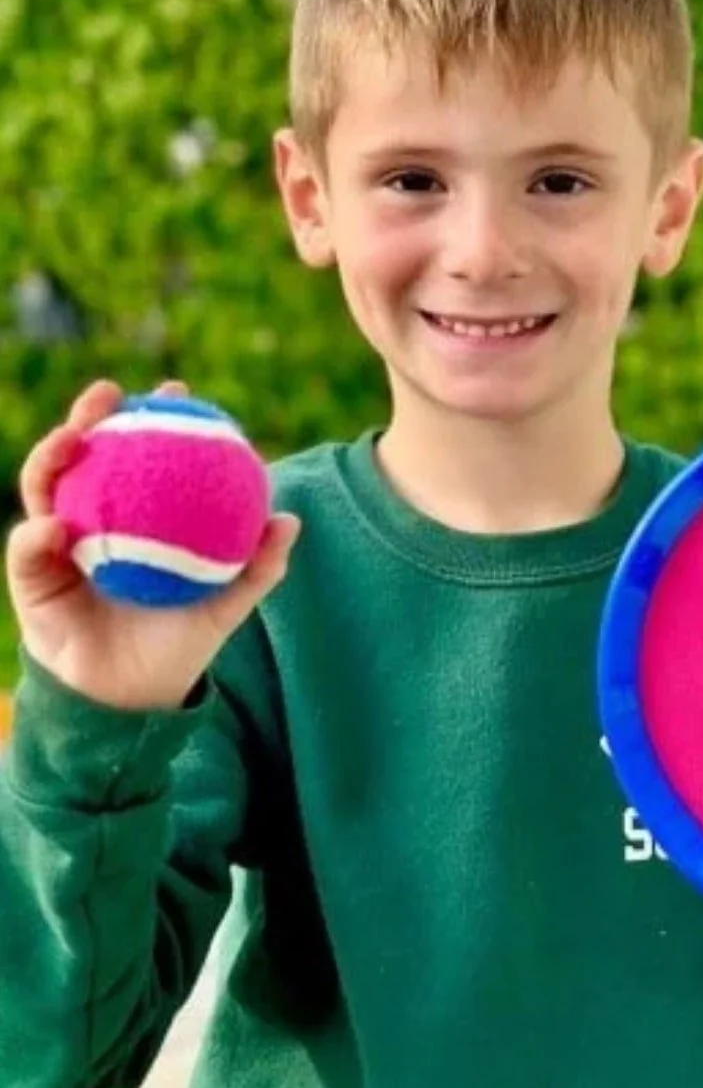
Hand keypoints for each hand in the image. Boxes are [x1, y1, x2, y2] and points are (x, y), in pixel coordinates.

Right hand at [4, 378, 300, 709]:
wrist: (134, 695)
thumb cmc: (180, 641)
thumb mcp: (225, 603)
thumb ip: (257, 565)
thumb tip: (289, 520)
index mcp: (137, 513)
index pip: (143, 453)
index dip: (156, 417)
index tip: (177, 392)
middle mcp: (93, 516)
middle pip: (87, 452)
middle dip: (92, 414)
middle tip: (110, 395)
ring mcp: (57, 541)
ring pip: (45, 485)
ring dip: (51, 456)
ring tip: (72, 439)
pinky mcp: (29, 575)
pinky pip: (28, 549)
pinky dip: (38, 534)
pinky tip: (57, 528)